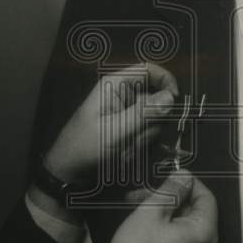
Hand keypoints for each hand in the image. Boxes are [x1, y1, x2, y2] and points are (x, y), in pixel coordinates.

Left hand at [43, 62, 177, 185]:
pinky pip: (147, 134)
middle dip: (150, 122)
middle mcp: (123, 95)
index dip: (166, 82)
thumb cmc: (85, 147)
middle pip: (156, 99)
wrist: (68, 172)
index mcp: (115, 85)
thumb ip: (143, 113)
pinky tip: (124, 153)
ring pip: (154, 120)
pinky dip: (140, 144)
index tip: (174, 103)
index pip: (149, 70)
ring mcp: (127, 113)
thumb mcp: (115, 131)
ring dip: (143, 137)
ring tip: (123, 148)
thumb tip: (170, 97)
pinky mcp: (129, 129)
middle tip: (134, 138)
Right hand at [84, 171, 217, 242]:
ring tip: (135, 204)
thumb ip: (171, 190)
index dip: (187, 183)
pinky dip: (164, 226)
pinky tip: (141, 222)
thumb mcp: (151, 212)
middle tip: (142, 192)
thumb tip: (184, 175)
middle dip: (169, 197)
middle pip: (194, 210)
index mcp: (205, 233)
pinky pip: (179, 239)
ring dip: (162, 210)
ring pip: (184, 223)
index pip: (206, 197)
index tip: (167, 176)